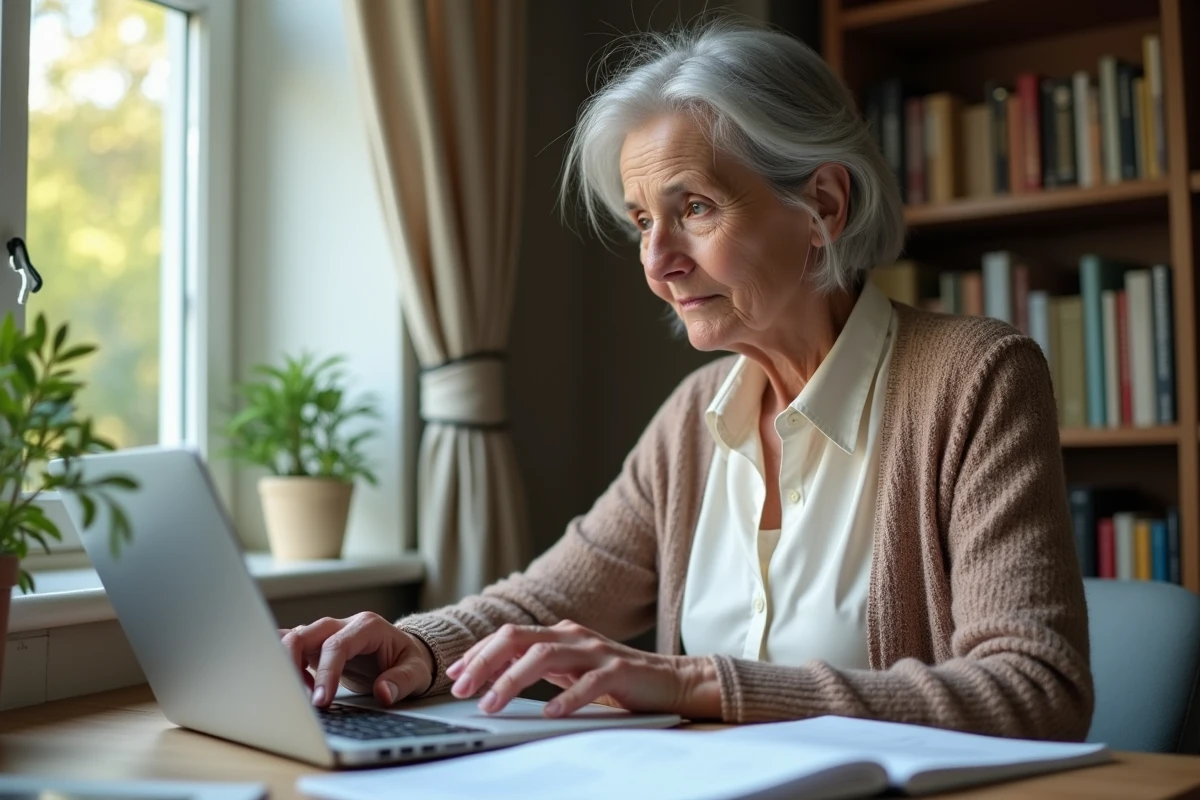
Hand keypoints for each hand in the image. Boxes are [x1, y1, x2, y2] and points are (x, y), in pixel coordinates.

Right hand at [279, 612, 434, 707]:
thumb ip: (402, 681)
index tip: (321, 701)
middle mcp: (343, 624)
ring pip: (292, 637)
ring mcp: (328, 633)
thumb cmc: (409, 660)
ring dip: (286, 664)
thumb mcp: (417, 672)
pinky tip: (295, 686)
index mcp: (367, 626)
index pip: (336, 645)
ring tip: (298, 694)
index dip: (325, 673)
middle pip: (305, 634)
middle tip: (298, 699)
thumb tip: (383, 693)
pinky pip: (292, 646)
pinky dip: (285, 663)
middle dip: (293, 665)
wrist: (405, 652)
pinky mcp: (317, 644)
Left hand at [445, 619, 719, 718]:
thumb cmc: (615, 679)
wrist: (670, 681)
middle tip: (463, 689)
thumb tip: (492, 673)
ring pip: (545, 656)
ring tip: (492, 703)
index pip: (509, 636)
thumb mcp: (569, 669)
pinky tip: (549, 713)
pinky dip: (566, 698)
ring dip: (512, 680)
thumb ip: (537, 666)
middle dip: (485, 662)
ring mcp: (596, 652)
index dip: (478, 653)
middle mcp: (574, 636)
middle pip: (519, 638)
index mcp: (559, 633)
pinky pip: (589, 683)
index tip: (454, 675)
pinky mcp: (619, 671)